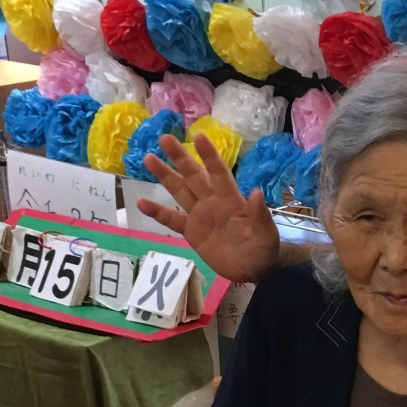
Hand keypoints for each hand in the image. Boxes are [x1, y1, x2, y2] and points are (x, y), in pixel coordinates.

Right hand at [136, 131, 279, 282]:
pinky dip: (157, 212)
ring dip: (165, 176)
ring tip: (149, 158)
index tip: (199, 137)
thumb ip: (260, 214)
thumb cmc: (263, 248)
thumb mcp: (266, 233)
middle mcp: (212, 201)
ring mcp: (200, 215)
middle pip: (193, 176)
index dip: (209, 156)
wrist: (253, 269)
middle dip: (180, 158)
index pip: (219, 173)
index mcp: (231, 199)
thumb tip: (257, 191)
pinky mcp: (191, 231)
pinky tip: (141, 202)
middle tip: (165, 138)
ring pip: (180, 191)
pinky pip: (171, 219)